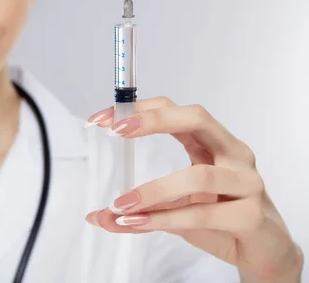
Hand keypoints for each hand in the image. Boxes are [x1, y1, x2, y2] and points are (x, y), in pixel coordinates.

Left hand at [84, 97, 303, 281]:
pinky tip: (141, 223)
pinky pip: (204, 213)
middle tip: (117, 131)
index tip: (101, 119)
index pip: (175, 111)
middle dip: (153, 120)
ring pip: (197, 175)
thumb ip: (139, 209)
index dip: (140, 109)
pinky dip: (167, 218)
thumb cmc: (220, 220)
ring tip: (121, 205)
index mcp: (212, 142)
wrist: (265, 251)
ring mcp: (246, 182)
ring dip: (153, 190)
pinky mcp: (251, 216)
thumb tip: (98, 216)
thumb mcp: (174, 209)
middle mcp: (233, 153)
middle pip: (196, 118)